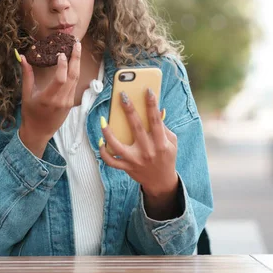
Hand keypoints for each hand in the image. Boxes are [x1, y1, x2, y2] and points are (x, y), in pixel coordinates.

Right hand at [16, 42, 80, 157]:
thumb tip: (23, 58)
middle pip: (73, 76)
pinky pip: (74, 85)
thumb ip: (27, 76)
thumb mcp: (26, 95)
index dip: (63, 65)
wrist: (39, 132)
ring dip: (77, 64)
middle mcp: (61, 100)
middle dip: (76, 59)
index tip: (61, 53)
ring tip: (77, 50)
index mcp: (48, 98)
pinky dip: (74, 73)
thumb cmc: (30, 113)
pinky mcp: (71, 103)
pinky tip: (73, 64)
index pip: (61, 78)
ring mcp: (68, 102)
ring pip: (76, 80)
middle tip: (77, 44)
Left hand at [99, 89, 180, 219]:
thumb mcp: (171, 142)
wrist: (162, 182)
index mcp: (161, 143)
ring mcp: (136, 160)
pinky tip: (101, 141)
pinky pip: (111, 161)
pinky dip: (104, 152)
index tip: (147, 90)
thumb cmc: (166, 157)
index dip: (152, 105)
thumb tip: (157, 110)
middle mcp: (148, 151)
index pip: (156, 121)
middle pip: (136, 128)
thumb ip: (163, 127)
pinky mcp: (127, 168)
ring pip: (118, 146)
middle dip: (129, 110)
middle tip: (122, 95)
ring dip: (108, 133)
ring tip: (103, 121)